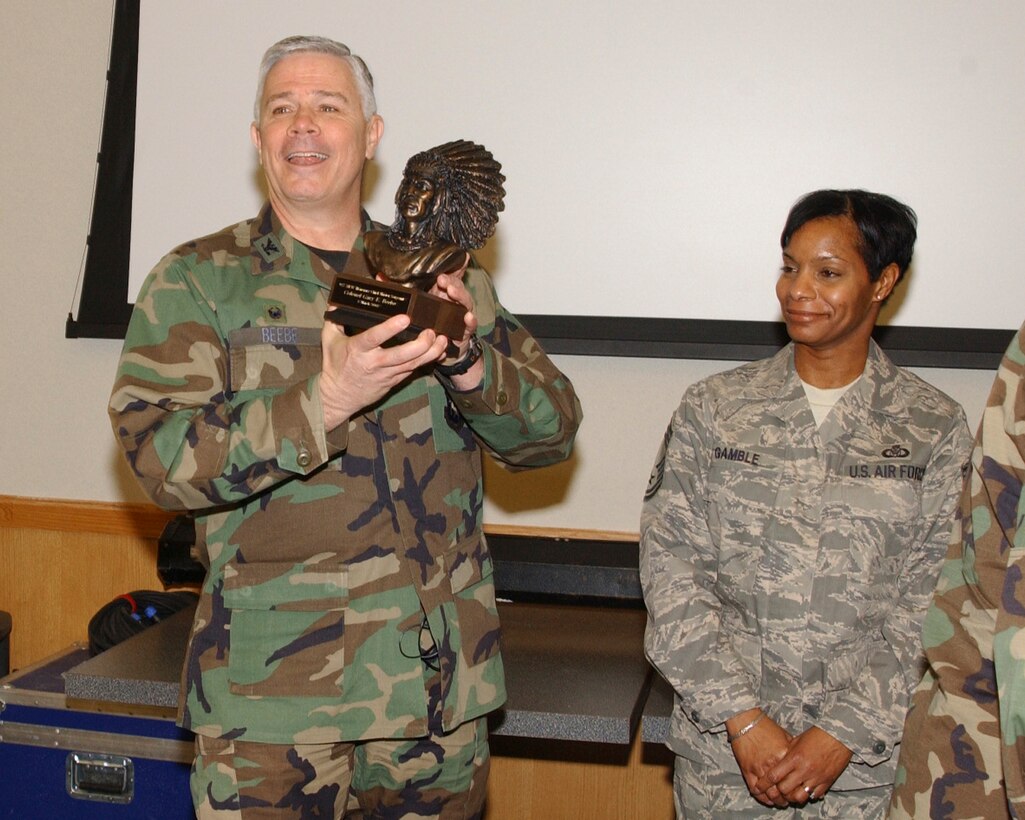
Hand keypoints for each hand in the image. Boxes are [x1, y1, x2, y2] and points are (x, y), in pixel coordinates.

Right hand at [319, 313, 446, 429]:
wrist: (338, 397)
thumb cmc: (335, 365)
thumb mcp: (329, 339)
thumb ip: (335, 318)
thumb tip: (338, 299)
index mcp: (357, 349)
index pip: (374, 338)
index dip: (390, 328)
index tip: (405, 318)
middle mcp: (373, 362)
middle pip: (401, 355)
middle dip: (420, 344)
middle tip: (431, 331)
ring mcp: (386, 374)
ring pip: (412, 364)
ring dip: (430, 353)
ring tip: (443, 340)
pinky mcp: (393, 381)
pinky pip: (413, 371)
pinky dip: (427, 361)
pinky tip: (439, 351)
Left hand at [428, 270, 476, 363]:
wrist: (446, 345)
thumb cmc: (440, 321)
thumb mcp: (433, 300)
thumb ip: (436, 284)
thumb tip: (439, 265)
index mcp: (449, 293)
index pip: (452, 278)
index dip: (448, 273)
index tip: (440, 272)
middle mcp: (458, 302)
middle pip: (459, 288)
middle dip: (451, 282)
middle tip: (442, 280)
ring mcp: (464, 314)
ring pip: (466, 303)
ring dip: (459, 296)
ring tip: (452, 291)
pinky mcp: (467, 329)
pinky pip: (471, 324)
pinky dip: (470, 320)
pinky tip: (468, 317)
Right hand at [726, 710, 792, 807]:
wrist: (745, 721)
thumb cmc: (765, 727)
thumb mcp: (785, 736)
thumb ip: (793, 751)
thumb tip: (801, 760)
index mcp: (784, 757)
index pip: (794, 780)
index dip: (798, 788)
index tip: (799, 791)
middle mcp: (773, 765)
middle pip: (783, 791)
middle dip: (787, 799)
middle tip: (789, 800)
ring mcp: (759, 769)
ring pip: (770, 794)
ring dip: (775, 801)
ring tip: (779, 802)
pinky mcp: (747, 771)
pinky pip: (755, 790)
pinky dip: (761, 797)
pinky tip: (766, 798)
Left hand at [755, 726, 851, 805]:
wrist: (838, 737)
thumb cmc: (816, 736)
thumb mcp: (796, 741)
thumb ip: (786, 753)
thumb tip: (776, 762)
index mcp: (794, 758)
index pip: (774, 776)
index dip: (764, 784)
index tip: (758, 787)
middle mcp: (804, 770)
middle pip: (784, 789)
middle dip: (777, 792)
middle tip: (775, 791)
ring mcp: (816, 778)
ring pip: (799, 797)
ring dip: (792, 797)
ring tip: (789, 793)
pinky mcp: (827, 782)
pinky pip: (814, 795)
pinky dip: (808, 795)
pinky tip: (804, 790)